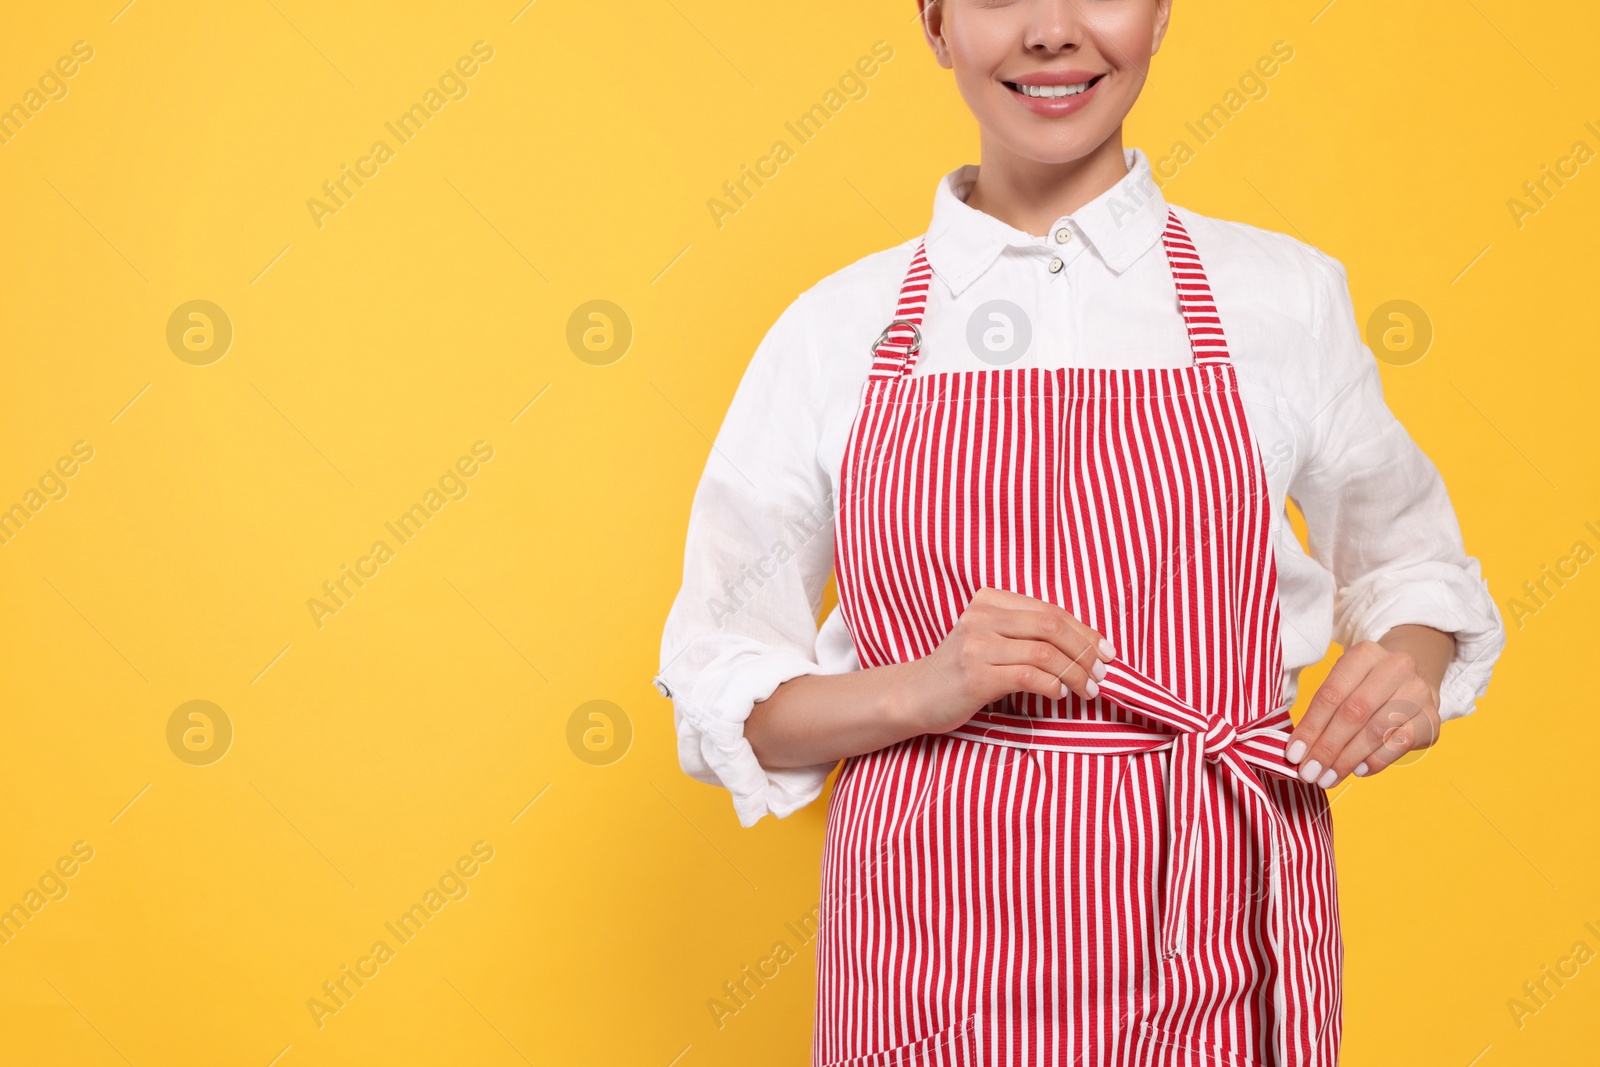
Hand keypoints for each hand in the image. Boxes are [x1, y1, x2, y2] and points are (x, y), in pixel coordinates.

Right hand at [897, 587, 1114, 734]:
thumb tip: (1086, 646)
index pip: (1050, 610)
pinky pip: (1029, 676)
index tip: (1106, 652)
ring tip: (1086, 689)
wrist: (915, 695)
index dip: (1085, 631)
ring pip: (1045, 652)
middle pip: (1052, 625)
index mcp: (989, 600)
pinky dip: (1053, 686)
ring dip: (1075, 673)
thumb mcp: (991, 640)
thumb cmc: (961, 671)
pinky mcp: (976, 675)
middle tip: (1101, 674)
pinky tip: (1059, 695)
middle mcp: (982, 616)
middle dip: (1085, 651)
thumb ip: (1026, 634)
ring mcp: (977, 645)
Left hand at [1284, 632, 1449, 788]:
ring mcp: (1417, 692)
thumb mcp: (1344, 685)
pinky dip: (1375, 760)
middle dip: (1327, 748)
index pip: (1331, 694)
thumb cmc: (1365, 687)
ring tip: (1329, 777)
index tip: (1293, 754)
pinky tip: (1358, 770)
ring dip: (1348, 759)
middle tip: (1309, 772)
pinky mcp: (1431, 717)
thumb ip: (1322, 712)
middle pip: (1354, 713)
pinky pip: (1399, 743)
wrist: (1412, 681)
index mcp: (1365, 653)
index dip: (1311, 727)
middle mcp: (1396, 667)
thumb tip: (1298, 752)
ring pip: (1376, 731)